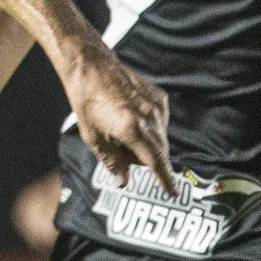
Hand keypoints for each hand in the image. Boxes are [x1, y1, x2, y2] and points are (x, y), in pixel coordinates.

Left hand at [63, 41, 173, 197]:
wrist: (92, 67)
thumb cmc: (87, 101)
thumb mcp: (93, 137)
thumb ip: (111, 162)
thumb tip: (123, 181)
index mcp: (132, 129)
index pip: (155, 162)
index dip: (165, 180)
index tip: (173, 193)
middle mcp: (150, 118)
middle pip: (159, 152)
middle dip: (144, 160)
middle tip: (122, 154)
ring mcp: (157, 106)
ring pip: (160, 138)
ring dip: (146, 143)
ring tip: (121, 132)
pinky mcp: (160, 97)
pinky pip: (160, 123)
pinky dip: (148, 128)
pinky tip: (130, 119)